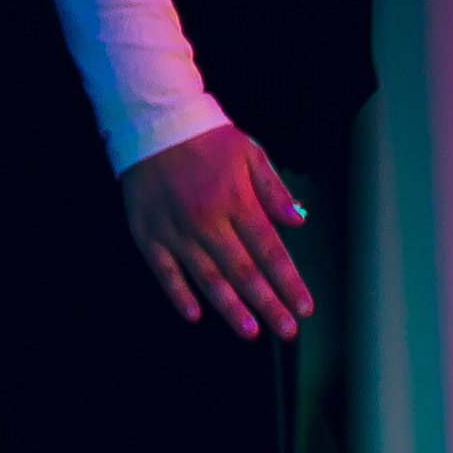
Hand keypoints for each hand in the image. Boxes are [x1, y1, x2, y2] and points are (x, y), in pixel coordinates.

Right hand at [121, 123, 314, 334]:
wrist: (151, 120)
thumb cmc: (206, 139)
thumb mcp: (250, 154)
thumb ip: (274, 191)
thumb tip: (299, 222)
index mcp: (237, 203)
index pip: (270, 252)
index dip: (289, 283)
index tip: (304, 308)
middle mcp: (208, 221)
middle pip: (244, 271)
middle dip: (268, 304)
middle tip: (287, 330)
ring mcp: (175, 229)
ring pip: (207, 276)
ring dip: (230, 307)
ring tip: (250, 331)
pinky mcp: (148, 232)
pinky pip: (163, 269)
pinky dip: (177, 294)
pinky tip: (193, 316)